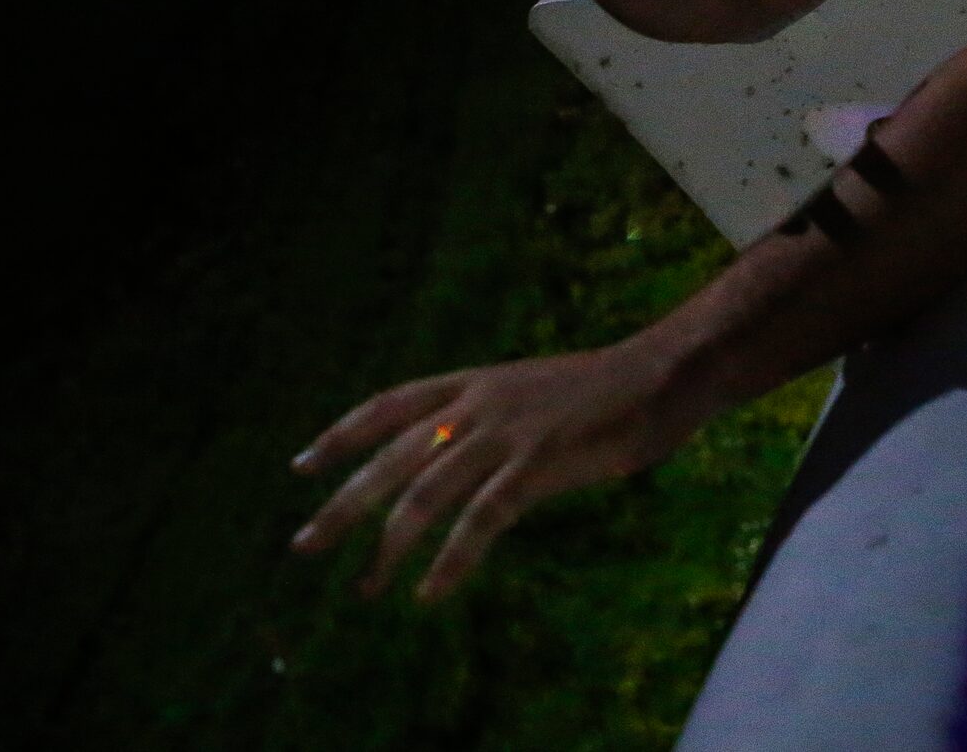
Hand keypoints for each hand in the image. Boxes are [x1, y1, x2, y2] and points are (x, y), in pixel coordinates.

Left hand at [289, 342, 695, 600]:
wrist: (664, 373)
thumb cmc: (607, 389)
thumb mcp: (532, 394)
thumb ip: (491, 421)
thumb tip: (456, 457)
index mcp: (473, 381)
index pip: (387, 405)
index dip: (341, 435)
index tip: (302, 467)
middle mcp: (477, 403)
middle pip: (391, 457)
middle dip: (343, 504)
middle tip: (304, 546)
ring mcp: (506, 433)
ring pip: (425, 493)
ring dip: (388, 545)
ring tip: (366, 586)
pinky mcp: (537, 464)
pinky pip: (479, 521)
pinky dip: (451, 561)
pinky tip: (431, 592)